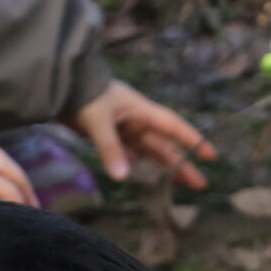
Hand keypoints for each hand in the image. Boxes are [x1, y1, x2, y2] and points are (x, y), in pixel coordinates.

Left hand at [70, 80, 215, 190]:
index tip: (211, 156)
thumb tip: (122, 177)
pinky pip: (129, 153)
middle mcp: (136, 121)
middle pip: (165, 145)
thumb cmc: (83, 94)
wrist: (58, 83)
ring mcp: (123, 128)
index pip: (172, 127)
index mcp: (140, 111)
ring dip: (164, 167)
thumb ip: (110, 148)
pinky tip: (142, 176)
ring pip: (149, 151)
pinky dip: (137, 164)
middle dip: (182, 164)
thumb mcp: (98, 119)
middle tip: (201, 185)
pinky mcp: (109, 135)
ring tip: (180, 186)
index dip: (192, 140)